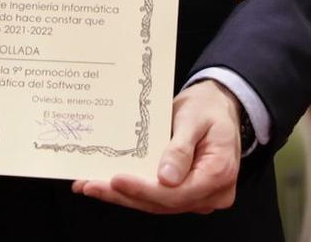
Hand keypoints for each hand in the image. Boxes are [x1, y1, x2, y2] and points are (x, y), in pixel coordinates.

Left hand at [73, 80, 239, 214]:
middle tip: (91, 185)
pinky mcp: (186, 193)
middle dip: (124, 195)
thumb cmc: (208, 109)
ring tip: (92, 186)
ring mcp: (199, 196)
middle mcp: (211, 193)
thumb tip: (166, 178)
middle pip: (163, 203)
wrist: (219, 106)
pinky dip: (133, 192)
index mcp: (218, 174)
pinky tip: (109, 186)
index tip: (116, 180)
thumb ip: (181, 148)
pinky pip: (159, 198)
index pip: (176, 193)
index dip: (143, 189)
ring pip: (157, 204)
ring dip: (124, 197)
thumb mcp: (194, 119)